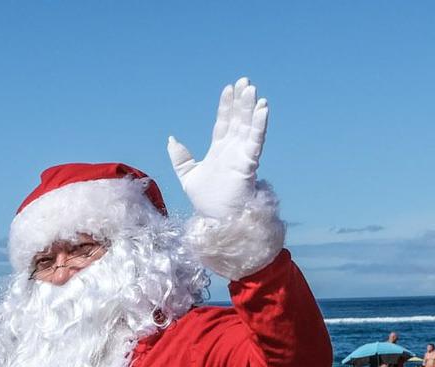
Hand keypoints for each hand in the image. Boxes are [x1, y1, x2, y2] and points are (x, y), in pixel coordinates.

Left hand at [167, 78, 268, 219]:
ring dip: (250, 108)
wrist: (218, 218)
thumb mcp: (188, 176)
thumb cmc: (206, 200)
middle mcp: (232, 149)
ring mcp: (241, 154)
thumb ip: (180, 157)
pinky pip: (256, 140)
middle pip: (238, 119)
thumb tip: (171, 138)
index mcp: (219, 150)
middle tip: (244, 80)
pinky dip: (260, 124)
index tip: (228, 88)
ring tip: (252, 89)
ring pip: (248, 126)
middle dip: (240, 101)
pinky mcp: (248, 162)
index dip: (226, 106)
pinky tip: (262, 108)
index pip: (223, 122)